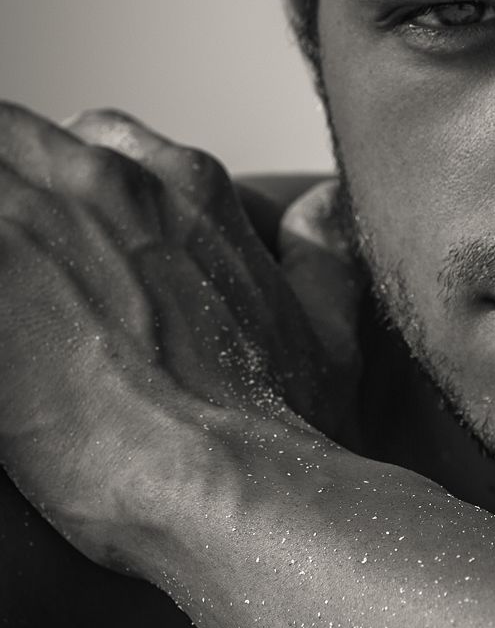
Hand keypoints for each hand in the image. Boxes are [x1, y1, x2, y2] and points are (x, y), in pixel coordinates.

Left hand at [0, 102, 362, 567]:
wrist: (234, 490)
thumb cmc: (282, 432)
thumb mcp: (330, 337)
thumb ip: (324, 258)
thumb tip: (327, 204)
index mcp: (191, 189)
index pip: (101, 137)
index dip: (76, 185)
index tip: (71, 247)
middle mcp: (116, 182)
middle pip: (16, 140)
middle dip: (11, 196)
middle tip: (23, 283)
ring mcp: (41, 216)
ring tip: (9, 302)